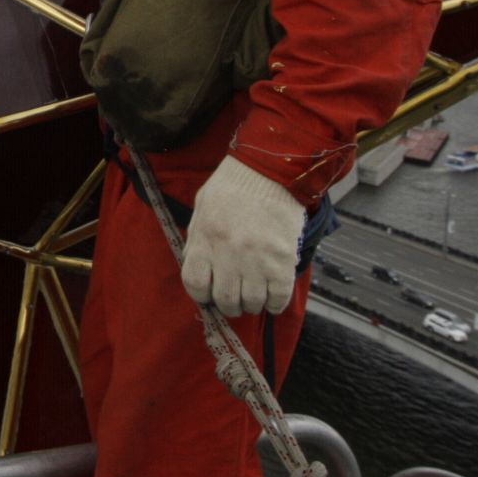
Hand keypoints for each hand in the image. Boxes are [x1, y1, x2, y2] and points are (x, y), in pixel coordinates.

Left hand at [180, 156, 304, 314]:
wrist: (270, 170)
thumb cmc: (234, 186)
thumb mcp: (203, 208)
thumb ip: (197, 239)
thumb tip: (195, 267)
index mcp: (205, 238)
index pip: (195, 284)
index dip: (201, 295)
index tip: (209, 294)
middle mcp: (229, 251)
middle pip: (225, 299)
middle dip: (228, 306)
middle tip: (234, 300)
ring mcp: (257, 258)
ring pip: (251, 302)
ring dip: (251, 305)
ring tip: (253, 297)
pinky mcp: (283, 260)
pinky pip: (278, 297)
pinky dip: (274, 304)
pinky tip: (272, 298)